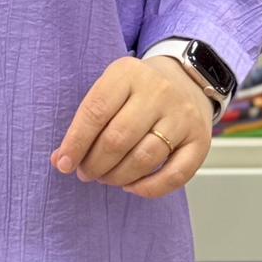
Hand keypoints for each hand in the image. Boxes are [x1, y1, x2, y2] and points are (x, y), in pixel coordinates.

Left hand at [49, 55, 214, 198]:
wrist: (186, 80)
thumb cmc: (137, 90)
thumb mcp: (111, 88)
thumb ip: (87, 120)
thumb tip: (61, 159)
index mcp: (128, 73)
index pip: (95, 112)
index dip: (75, 143)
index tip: (63, 163)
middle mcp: (159, 91)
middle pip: (118, 139)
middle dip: (94, 164)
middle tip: (85, 172)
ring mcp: (183, 116)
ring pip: (144, 158)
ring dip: (117, 176)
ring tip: (105, 177)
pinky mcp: (200, 140)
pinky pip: (176, 175)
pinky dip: (149, 188)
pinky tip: (132, 186)